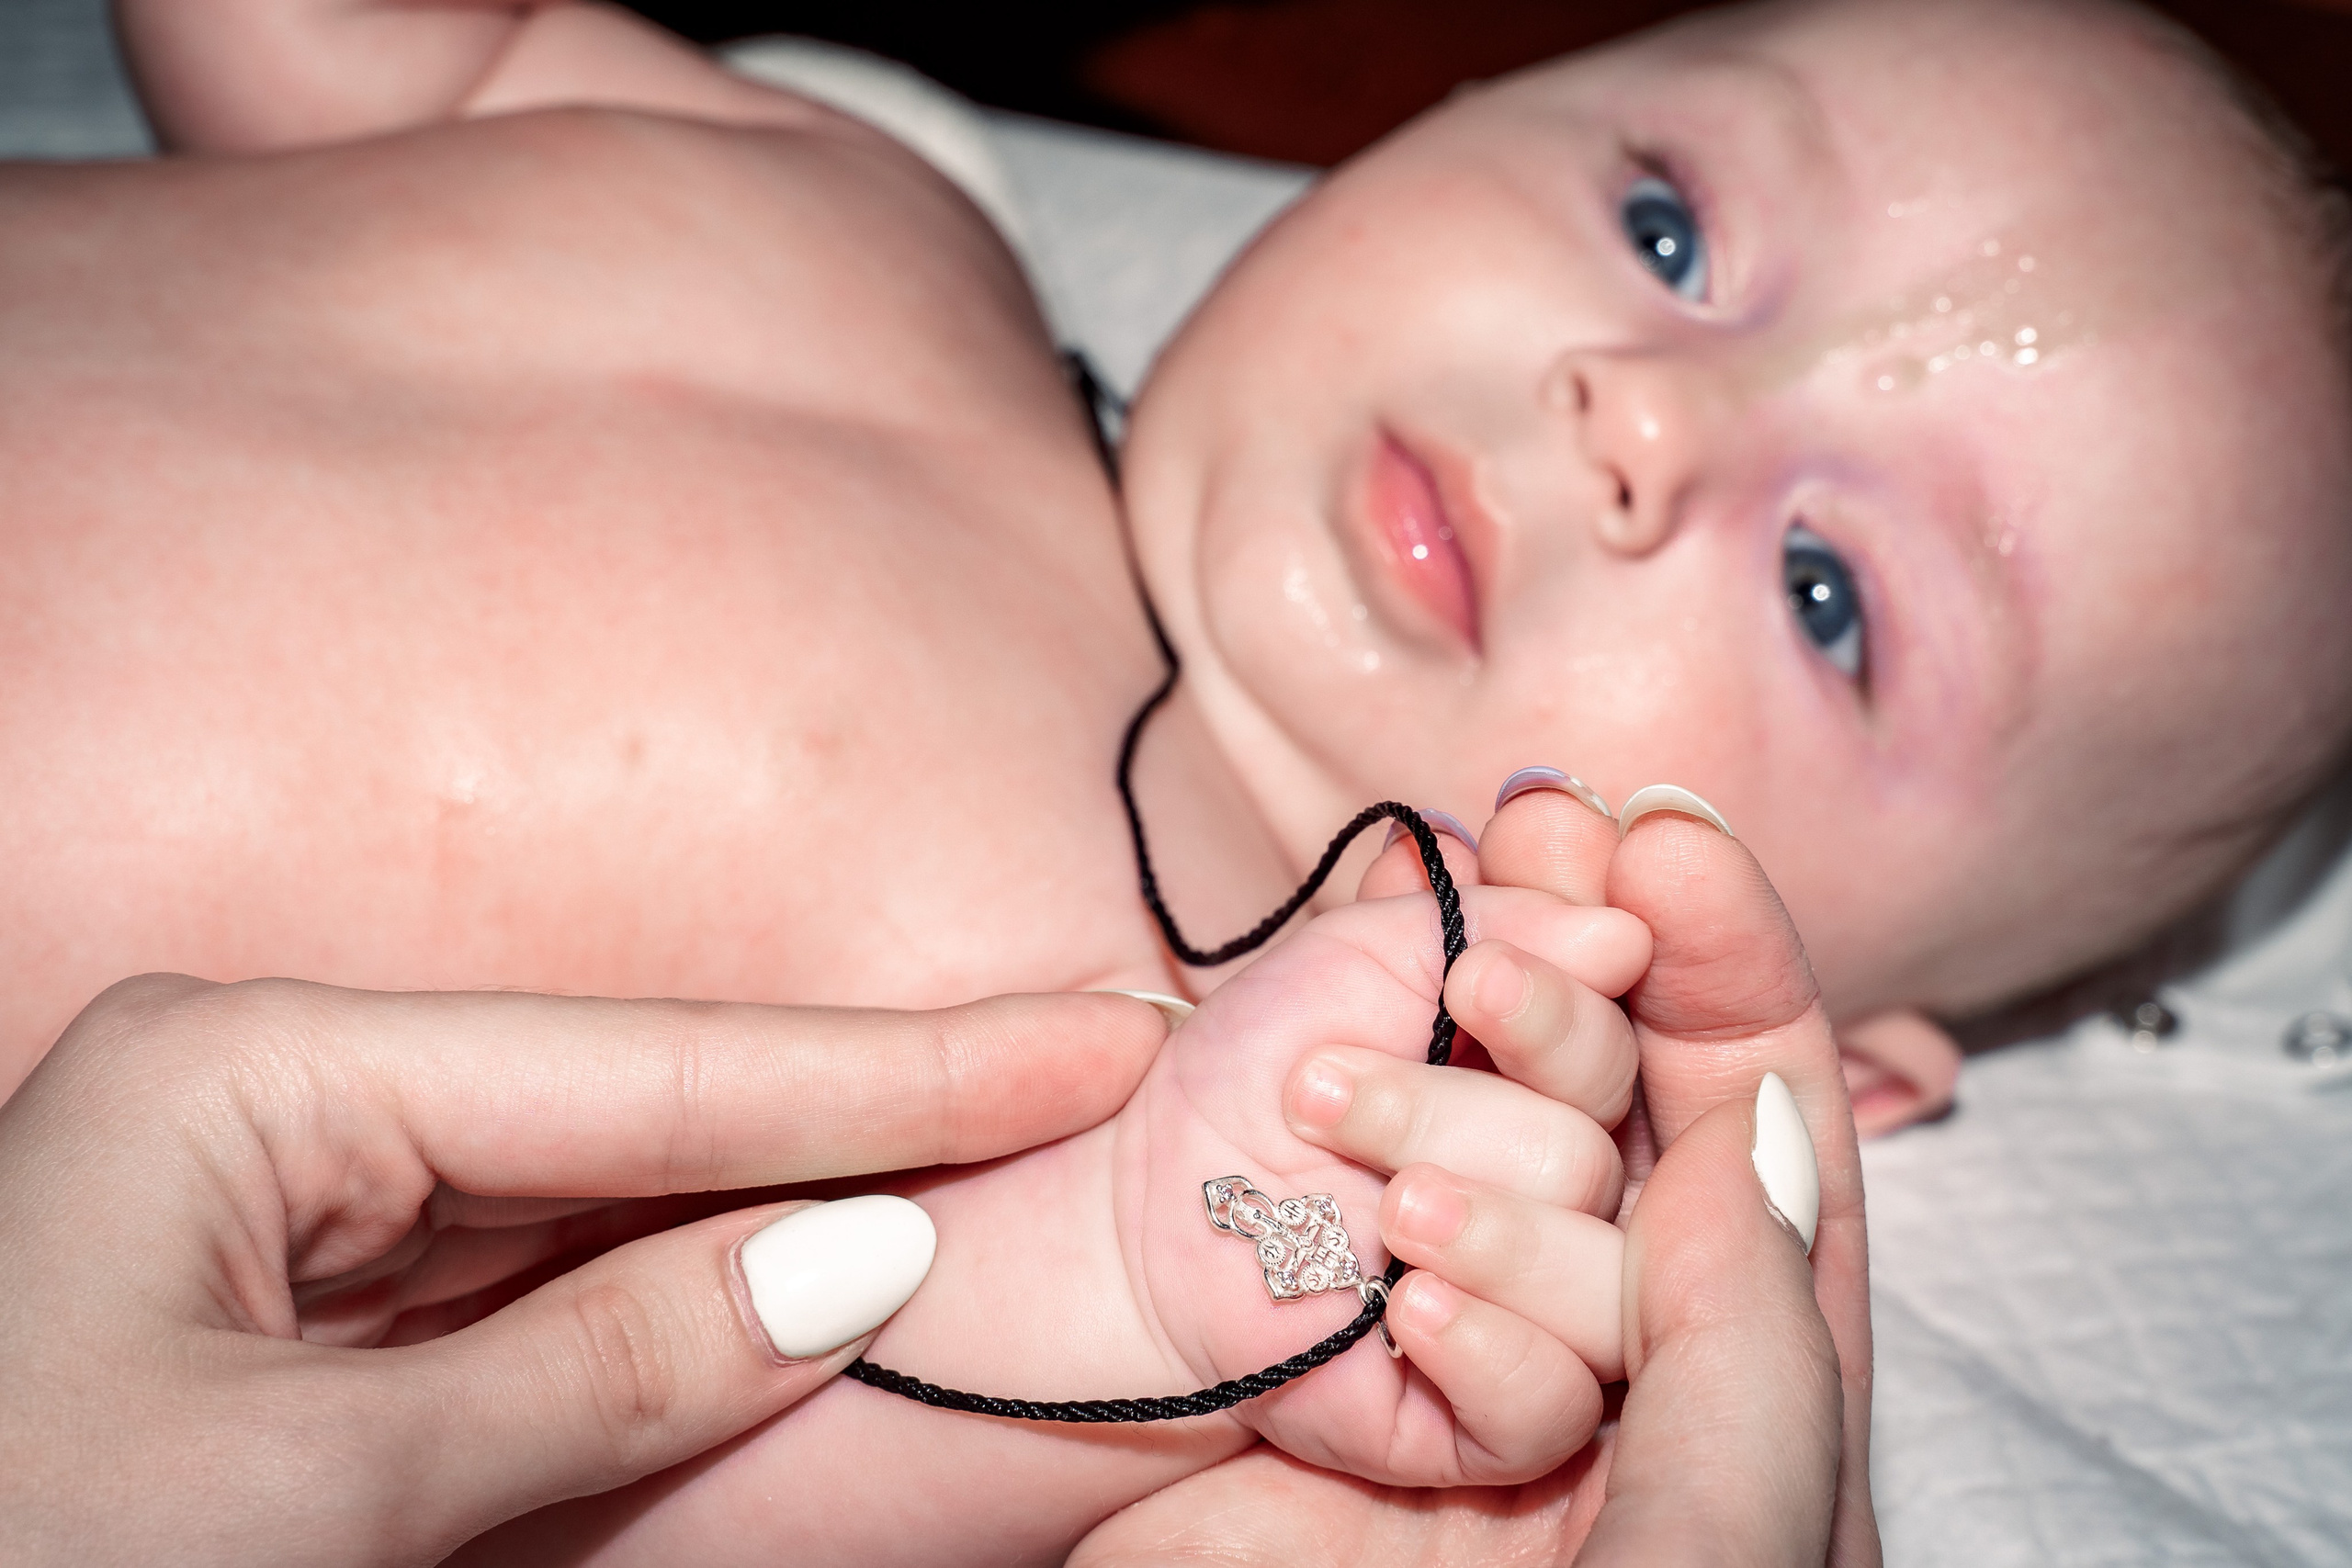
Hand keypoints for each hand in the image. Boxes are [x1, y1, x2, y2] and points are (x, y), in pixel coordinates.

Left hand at [0, 975, 1163, 1566]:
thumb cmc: (21, 1567)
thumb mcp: (307, 1497)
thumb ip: (596, 1367)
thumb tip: (856, 1258)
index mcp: (248, 1076)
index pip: (652, 1071)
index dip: (896, 1069)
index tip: (1096, 1027)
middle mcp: (284, 1113)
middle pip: (645, 1116)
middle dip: (864, 1116)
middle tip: (1082, 1068)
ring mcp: (303, 1223)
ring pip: (610, 1211)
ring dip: (794, 1217)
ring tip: (999, 1160)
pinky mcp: (321, 1338)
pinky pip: (546, 1307)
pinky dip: (688, 1317)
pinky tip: (823, 1282)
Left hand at [1070, 779, 1877, 1565]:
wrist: (1148, 1204)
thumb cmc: (1257, 1067)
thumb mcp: (1358, 960)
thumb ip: (1487, 925)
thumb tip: (1622, 924)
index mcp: (1566, 1074)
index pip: (1624, 1042)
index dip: (1560, 1012)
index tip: (1469, 983)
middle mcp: (1585, 1192)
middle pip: (1595, 1153)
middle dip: (1448, 1110)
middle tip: (1316, 1088)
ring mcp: (1550, 1308)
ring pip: (1597, 1276)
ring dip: (1470, 1223)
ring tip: (1370, 1205)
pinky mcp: (1498, 1421)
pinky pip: (1551, 1402)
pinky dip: (1486, 1346)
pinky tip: (1406, 1305)